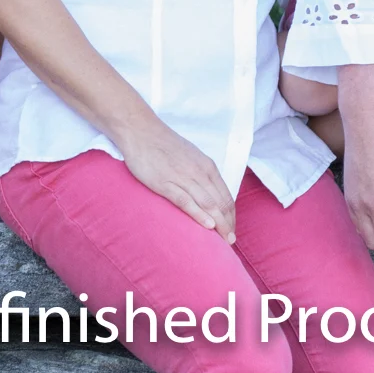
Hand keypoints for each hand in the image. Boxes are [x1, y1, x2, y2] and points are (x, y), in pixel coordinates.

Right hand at [117, 117, 235, 241]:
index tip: (231, 229)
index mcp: (207, 166)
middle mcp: (199, 172)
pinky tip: (207, 226)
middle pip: (220, 203)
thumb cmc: (165, 145)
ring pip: (207, 204)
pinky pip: (186, 201)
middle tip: (231, 241)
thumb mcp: (191, 157)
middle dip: (228, 224)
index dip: (231, 215)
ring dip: (219, 224)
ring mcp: (183, 178)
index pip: (226, 196)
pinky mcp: (165, 183)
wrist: (142, 131)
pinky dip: (198, 214)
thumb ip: (202, 174)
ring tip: (224, 241)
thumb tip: (210, 193)